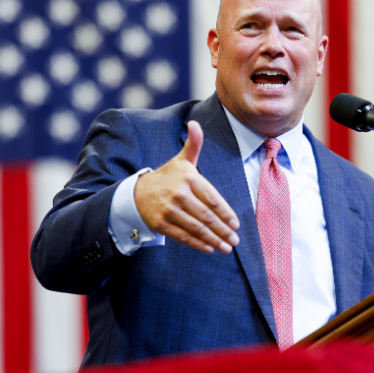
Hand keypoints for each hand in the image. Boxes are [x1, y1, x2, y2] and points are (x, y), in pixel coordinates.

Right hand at [134, 120, 240, 253]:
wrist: (137, 193)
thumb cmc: (167, 177)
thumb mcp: (181, 160)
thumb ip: (193, 144)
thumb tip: (195, 124)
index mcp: (188, 178)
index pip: (213, 199)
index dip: (227, 214)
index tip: (236, 224)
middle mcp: (179, 194)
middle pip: (207, 216)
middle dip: (224, 230)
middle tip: (235, 240)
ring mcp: (169, 210)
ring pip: (197, 228)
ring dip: (214, 240)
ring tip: (227, 247)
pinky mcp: (161, 224)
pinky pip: (183, 236)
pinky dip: (198, 244)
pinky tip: (210, 248)